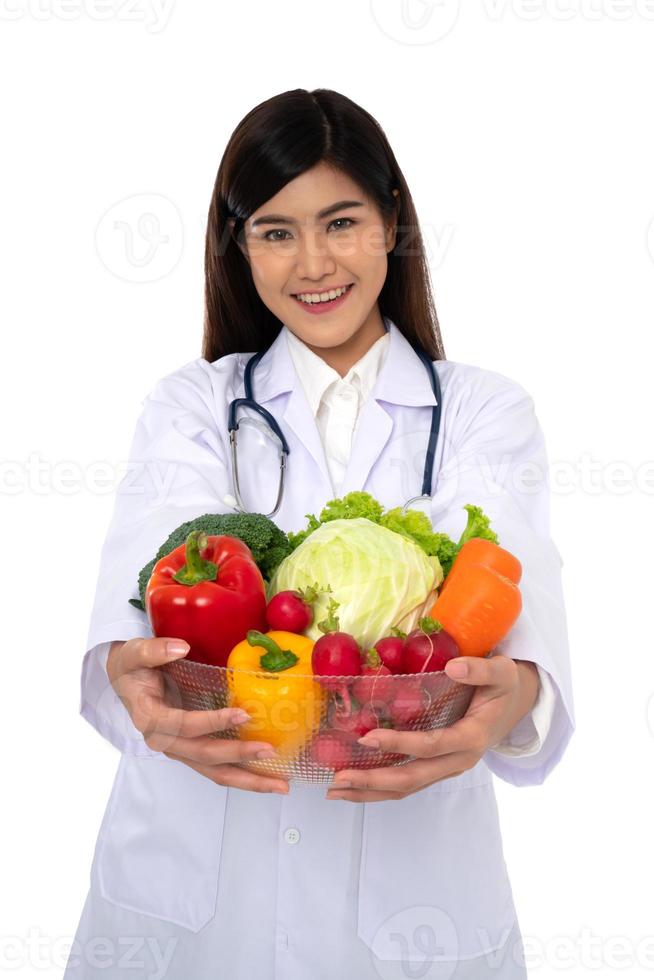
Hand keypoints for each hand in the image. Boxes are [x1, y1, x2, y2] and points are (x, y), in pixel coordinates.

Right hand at [106, 638, 289, 794]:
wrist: (125, 682)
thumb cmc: (132, 667)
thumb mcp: (134, 653)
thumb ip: (154, 650)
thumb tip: (180, 647)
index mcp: (150, 718)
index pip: (184, 725)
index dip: (213, 722)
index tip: (242, 715)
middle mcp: (164, 741)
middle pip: (204, 756)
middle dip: (238, 755)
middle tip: (269, 750)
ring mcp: (179, 750)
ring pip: (214, 772)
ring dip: (248, 780)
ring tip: (280, 784)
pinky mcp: (191, 752)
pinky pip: (218, 769)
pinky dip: (244, 776)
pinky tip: (268, 778)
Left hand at [325, 654, 539, 802]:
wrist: (516, 706)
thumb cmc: (504, 686)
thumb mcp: (501, 672)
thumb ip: (480, 669)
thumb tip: (453, 666)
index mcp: (472, 738)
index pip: (431, 746)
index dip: (400, 744)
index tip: (367, 738)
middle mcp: (459, 761)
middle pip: (413, 779)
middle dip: (374, 781)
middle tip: (339, 779)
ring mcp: (448, 768)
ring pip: (407, 788)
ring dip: (371, 792)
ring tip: (336, 791)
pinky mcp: (438, 768)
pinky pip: (408, 784)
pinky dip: (379, 788)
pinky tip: (354, 787)